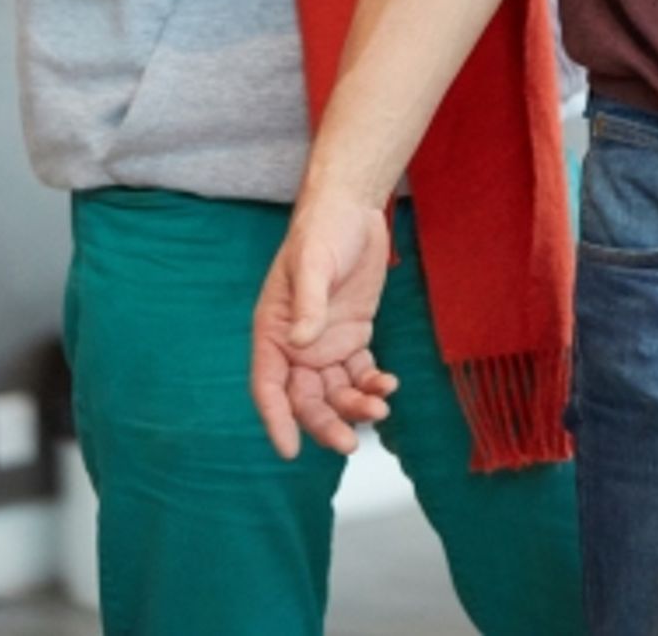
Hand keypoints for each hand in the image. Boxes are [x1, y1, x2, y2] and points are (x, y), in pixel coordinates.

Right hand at [251, 192, 396, 457]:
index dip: (276, 419)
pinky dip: (372, 385)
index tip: (289, 450)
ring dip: (355, 407)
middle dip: (325, 424)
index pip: (268, 386)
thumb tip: (302, 344)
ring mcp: (325, 343)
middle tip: (351, 443)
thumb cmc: (322, 229)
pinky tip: (389, 386)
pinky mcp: (353, 336)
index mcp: (273, 331)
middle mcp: (296, 345)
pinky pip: (360, 374)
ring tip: (381, 408)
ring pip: (335, 393)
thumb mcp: (313, 262)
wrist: (353, 207)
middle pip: (305, 399)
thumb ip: (309, 303)